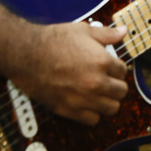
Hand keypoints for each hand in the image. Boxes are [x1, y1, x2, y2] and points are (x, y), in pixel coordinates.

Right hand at [4, 21, 129, 124]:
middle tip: (107, 79)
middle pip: (121, 92)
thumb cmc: (53, 41)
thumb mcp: (83, 31)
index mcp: (102, 62)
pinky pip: (93, 120)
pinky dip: (93, 113)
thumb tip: (123, 32)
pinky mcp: (69, 110)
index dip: (117, 67)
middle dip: (116, 84)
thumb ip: (107, 34)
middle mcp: (96, 83)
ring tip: (100, 92)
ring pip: (111, 108)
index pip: (123, 71)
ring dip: (108, 100)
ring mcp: (83, 99)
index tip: (110, 66)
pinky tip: (87, 102)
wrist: (26, 54)